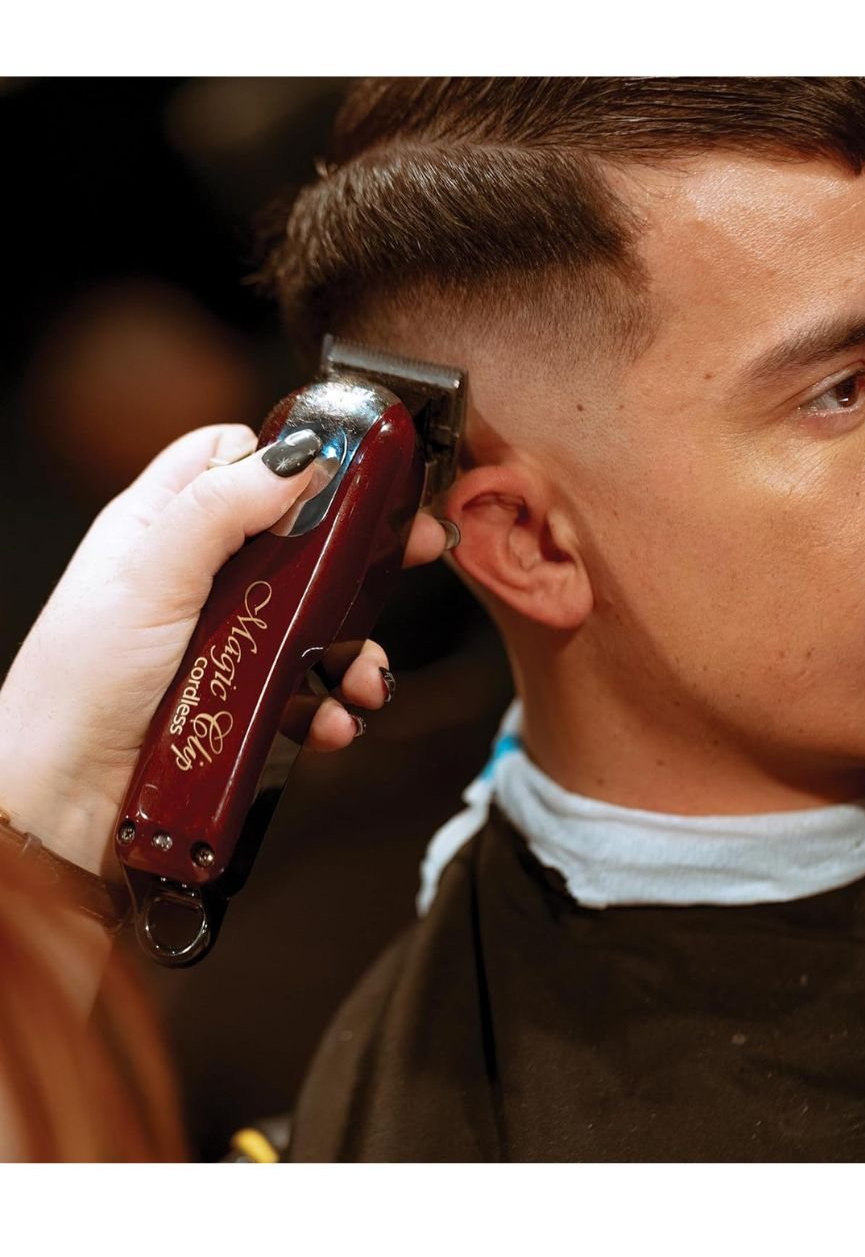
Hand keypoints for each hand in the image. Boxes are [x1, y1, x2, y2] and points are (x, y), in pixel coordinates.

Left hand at [0, 422, 455, 879]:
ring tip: (365, 679)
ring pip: (315, 622)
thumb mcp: (149, 575)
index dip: (290, 458)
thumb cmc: (77, 684)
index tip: (353, 470)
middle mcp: (195, 578)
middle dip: (357, 553)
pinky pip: (306, 692)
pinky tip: (334, 723)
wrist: (59, 802)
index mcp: (162, 526)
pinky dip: (331, 707)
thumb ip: (219, 509)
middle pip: (297, 541)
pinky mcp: (239, 702)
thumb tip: (299, 455)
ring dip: (355, 648)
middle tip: (413, 548)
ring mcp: (222, 641)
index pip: (232, 460)